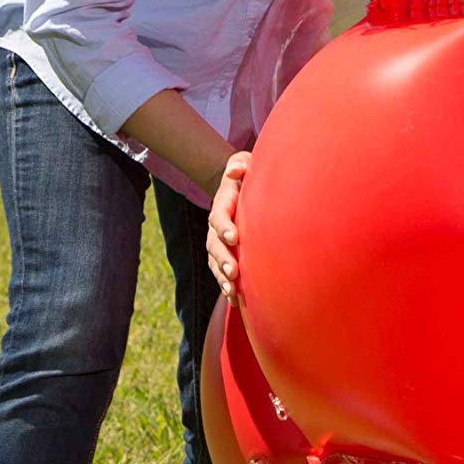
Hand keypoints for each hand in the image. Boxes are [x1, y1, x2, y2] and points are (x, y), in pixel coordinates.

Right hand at [206, 151, 252, 297]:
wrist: (243, 187)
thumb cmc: (250, 173)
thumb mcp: (246, 162)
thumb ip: (241, 164)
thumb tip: (234, 172)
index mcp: (222, 203)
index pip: (219, 216)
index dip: (224, 226)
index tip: (234, 237)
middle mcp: (217, 225)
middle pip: (214, 244)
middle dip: (223, 258)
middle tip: (234, 271)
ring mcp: (219, 241)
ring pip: (215, 262)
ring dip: (223, 277)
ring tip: (232, 291)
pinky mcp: (226, 254)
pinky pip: (221, 272)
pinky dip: (227, 287)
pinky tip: (236, 301)